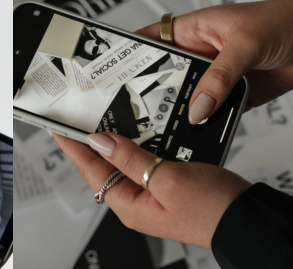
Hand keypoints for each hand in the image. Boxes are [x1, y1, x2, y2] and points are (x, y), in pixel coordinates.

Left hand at [54, 132, 251, 248]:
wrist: (246, 220)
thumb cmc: (212, 209)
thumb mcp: (167, 179)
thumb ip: (131, 159)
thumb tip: (101, 142)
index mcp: (129, 205)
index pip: (91, 171)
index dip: (74, 148)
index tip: (59, 129)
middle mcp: (135, 201)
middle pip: (104, 167)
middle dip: (92, 142)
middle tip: (79, 119)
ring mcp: (150, 195)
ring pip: (124, 163)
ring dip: (116, 142)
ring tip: (102, 120)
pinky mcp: (165, 186)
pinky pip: (144, 163)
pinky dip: (139, 146)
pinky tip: (138, 131)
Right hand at [135, 1, 292, 123]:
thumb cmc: (287, 20)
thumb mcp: (247, 43)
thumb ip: (220, 77)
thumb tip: (198, 108)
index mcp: (192, 31)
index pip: (149, 43)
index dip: (127, 58)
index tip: (109, 76)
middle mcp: (199, 56)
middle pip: (164, 79)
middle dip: (151, 94)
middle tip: (135, 111)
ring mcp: (215, 78)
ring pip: (187, 100)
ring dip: (182, 113)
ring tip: (166, 127)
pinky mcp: (231, 96)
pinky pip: (212, 114)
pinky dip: (206, 125)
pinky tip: (199, 132)